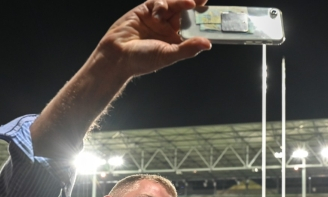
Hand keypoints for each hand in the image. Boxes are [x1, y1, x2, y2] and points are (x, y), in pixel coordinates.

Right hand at [96, 0, 211, 78]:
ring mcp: (156, 18)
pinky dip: (162, 4)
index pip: (191, 27)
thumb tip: (207, 44)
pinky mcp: (145, 10)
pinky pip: (157, 2)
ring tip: (191, 3)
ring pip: (172, 5)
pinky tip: (161, 12)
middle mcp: (167, 28)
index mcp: (174, 40)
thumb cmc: (141, 60)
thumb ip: (188, 49)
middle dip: (194, 4)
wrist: (117, 55)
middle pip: (184, 12)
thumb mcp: (168, 55)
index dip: (201, 20)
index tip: (211, 13)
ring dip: (181, 2)